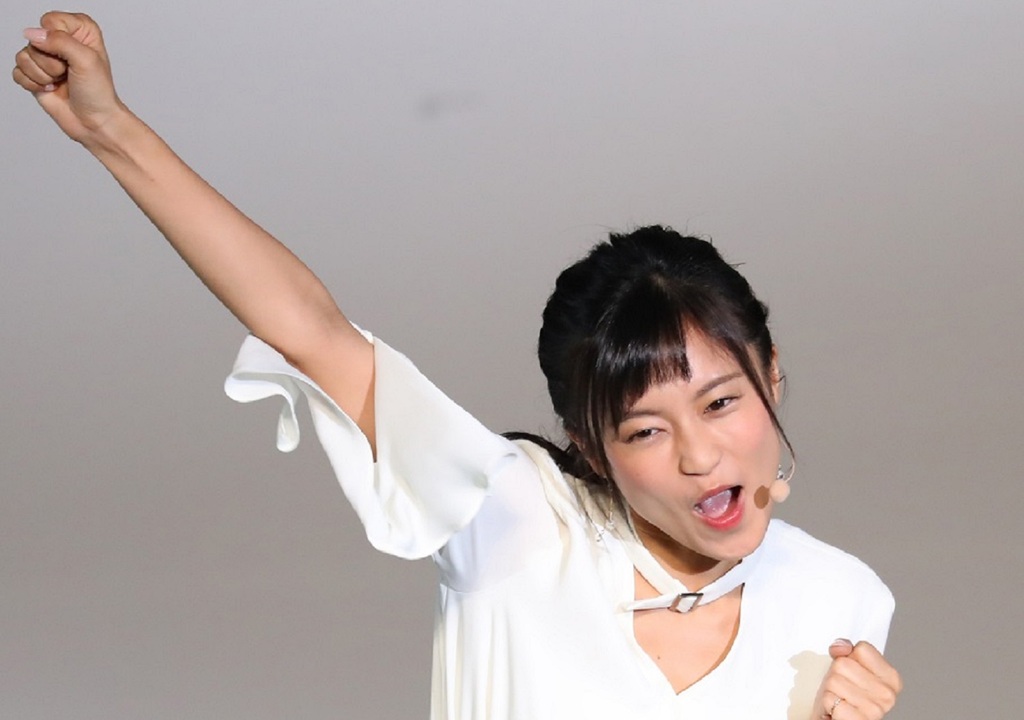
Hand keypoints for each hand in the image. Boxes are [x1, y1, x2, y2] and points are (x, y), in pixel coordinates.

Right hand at [13, 12, 124, 143]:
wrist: (94, 121)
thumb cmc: (98, 92)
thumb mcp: (87, 60)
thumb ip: (60, 41)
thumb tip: (33, 34)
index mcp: (78, 29)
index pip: (50, 21)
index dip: (58, 41)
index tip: (75, 58)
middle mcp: (60, 39)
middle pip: (34, 40)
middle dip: (50, 63)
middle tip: (68, 74)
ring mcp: (45, 57)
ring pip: (23, 56)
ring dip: (43, 75)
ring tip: (60, 82)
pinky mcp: (33, 73)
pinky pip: (18, 72)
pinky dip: (34, 84)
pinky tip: (51, 89)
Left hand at [814, 639, 901, 718]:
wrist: (836, 719)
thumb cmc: (844, 696)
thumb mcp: (846, 668)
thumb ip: (846, 651)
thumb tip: (842, 646)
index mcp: (891, 678)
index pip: (862, 649)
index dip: (849, 657)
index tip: (851, 671)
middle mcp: (887, 695)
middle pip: (844, 663)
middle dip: (835, 674)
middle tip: (842, 688)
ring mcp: (874, 709)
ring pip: (834, 680)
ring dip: (830, 689)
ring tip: (839, 698)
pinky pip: (829, 698)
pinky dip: (827, 703)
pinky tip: (836, 709)